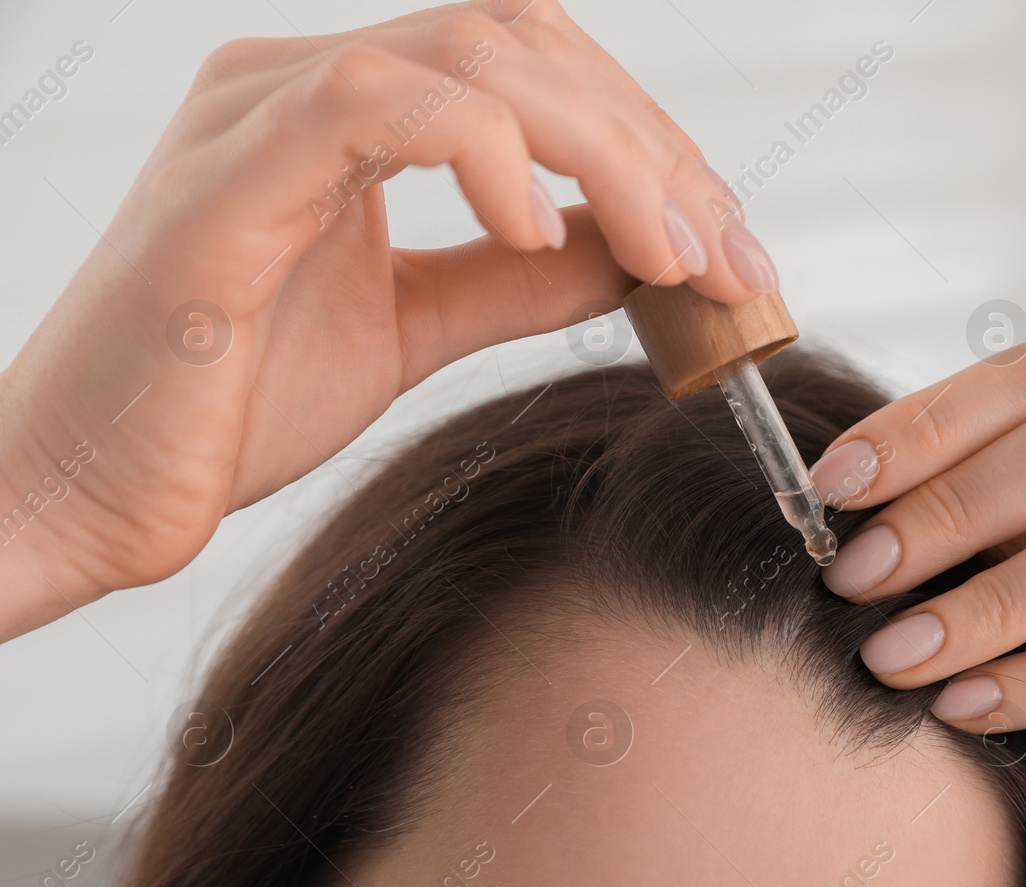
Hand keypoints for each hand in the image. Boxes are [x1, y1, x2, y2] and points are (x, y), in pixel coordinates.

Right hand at [0, 0, 770, 635]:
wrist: (87, 494)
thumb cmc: (224, 408)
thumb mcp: (412, 328)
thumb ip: (516, 279)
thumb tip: (634, 253)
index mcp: (345, 116)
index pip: (533, 70)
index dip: (647, 145)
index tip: (728, 246)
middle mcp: (301, 86)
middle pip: (525, 41)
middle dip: (652, 146)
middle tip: (729, 254)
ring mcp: (260, 115)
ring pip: (477, 57)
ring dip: (605, 153)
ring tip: (670, 253)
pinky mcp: (230, 176)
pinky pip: (380, 108)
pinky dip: (488, 156)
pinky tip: (538, 233)